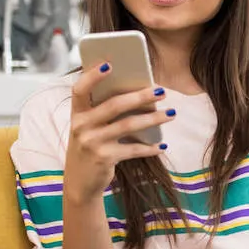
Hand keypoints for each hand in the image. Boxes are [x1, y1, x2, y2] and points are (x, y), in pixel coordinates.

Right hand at [64, 63, 171, 205]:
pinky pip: (133, 149)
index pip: (80, 89)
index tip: (110, 64)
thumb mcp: (87, 129)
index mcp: (76, 114)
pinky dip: (149, 147)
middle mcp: (81, 126)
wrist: (79, 184)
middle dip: (141, 96)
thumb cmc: (89, 148)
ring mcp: (92, 143)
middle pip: (114, 105)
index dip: (92, 76)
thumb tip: (138, 93)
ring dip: (153, 118)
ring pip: (128, 125)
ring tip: (171, 113)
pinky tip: (162, 145)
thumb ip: (101, 112)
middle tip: (161, 91)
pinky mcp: (104, 158)